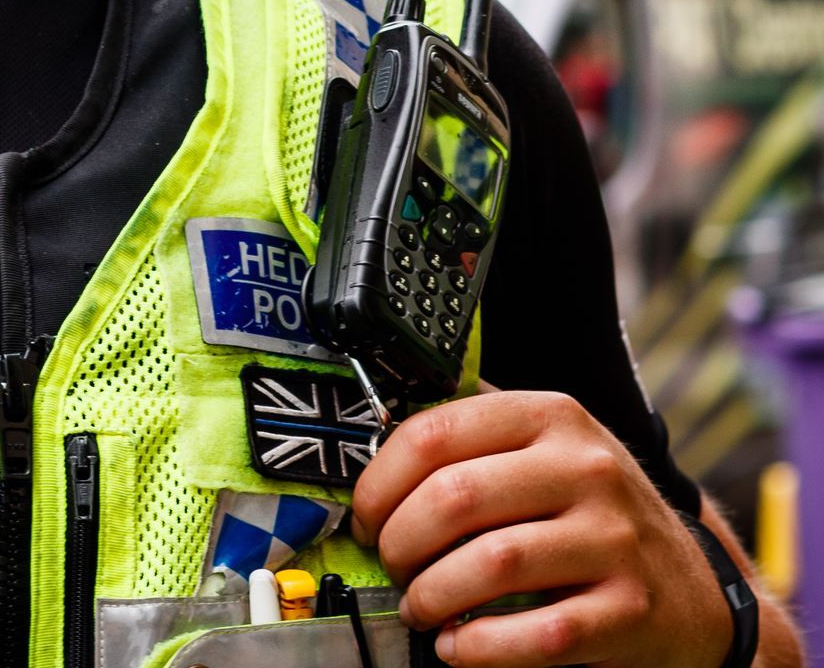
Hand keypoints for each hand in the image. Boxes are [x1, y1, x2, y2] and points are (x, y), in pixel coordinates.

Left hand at [348, 389, 731, 667]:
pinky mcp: (632, 611)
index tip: (364, 513)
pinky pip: (538, 634)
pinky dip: (481, 647)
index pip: (434, 433)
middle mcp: (587, 468)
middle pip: (454, 498)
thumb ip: (474, 432)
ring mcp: (614, 539)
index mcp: (550, 415)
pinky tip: (457, 647)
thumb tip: (374, 435)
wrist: (695, 590)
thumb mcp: (544, 447)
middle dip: (399, 540)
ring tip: (418, 607)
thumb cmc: (591, 511)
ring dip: (432, 595)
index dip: (380, 480)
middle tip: (389, 564)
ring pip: (490, 564)